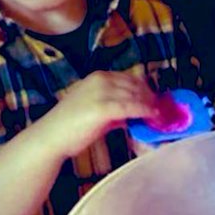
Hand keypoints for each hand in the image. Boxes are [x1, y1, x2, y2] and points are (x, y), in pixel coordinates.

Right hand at [43, 71, 157, 159]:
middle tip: (163, 110)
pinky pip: (130, 107)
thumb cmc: (71, 127)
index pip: (130, 78)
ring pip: (135, 95)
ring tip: (161, 115)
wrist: (51, 137)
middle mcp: (100, 80)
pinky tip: (152, 117)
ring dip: (151, 104)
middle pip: (136, 85)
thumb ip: (115, 109)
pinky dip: (144, 111)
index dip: (146, 89)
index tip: (156, 100)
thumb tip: (135, 113)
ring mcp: (101, 92)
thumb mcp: (95, 110)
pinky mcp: (102, 108)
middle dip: (151, 97)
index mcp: (98, 77)